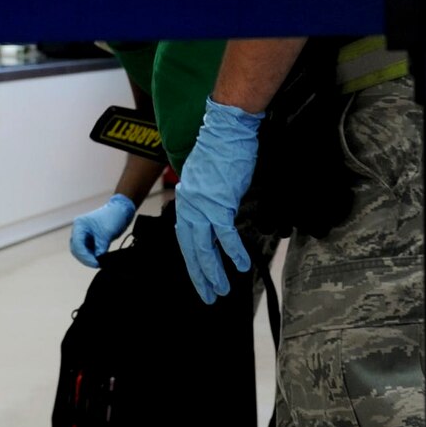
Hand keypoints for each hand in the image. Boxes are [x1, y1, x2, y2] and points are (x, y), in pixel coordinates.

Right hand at [70, 193, 136, 267]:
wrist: (121, 210)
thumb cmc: (113, 216)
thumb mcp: (106, 234)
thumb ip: (100, 248)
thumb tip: (98, 260)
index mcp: (79, 225)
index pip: (77, 245)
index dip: (85, 256)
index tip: (96, 263)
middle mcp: (79, 230)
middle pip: (77, 249)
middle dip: (86, 258)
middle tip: (97, 264)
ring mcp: (84, 234)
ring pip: (81, 251)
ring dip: (89, 258)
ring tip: (99, 262)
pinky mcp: (90, 238)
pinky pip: (88, 250)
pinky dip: (92, 255)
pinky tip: (99, 259)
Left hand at [175, 99, 260, 303]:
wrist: (226, 131)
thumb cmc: (222, 150)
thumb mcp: (208, 178)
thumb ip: (209, 199)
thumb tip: (218, 215)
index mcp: (186, 200)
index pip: (185, 237)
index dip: (192, 259)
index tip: (198, 275)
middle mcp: (189, 206)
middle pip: (190, 249)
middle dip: (199, 275)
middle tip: (207, 295)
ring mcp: (202, 207)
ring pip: (204, 248)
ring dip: (213, 272)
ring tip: (220, 290)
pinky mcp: (219, 205)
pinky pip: (225, 235)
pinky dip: (233, 252)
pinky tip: (240, 266)